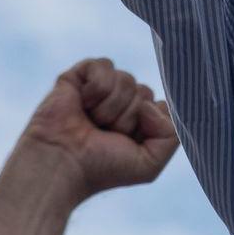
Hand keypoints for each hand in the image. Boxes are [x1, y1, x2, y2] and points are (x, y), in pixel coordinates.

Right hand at [17, 57, 179, 195]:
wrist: (63, 164)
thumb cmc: (102, 168)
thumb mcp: (150, 163)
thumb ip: (171, 134)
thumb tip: (152, 103)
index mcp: (136, 122)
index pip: (160, 105)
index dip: (150, 122)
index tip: (129, 141)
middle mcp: (119, 104)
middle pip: (144, 91)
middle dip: (128, 117)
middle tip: (105, 134)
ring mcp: (99, 89)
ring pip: (127, 79)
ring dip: (111, 107)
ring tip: (92, 122)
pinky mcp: (78, 76)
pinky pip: (105, 66)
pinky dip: (97, 88)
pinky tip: (83, 104)